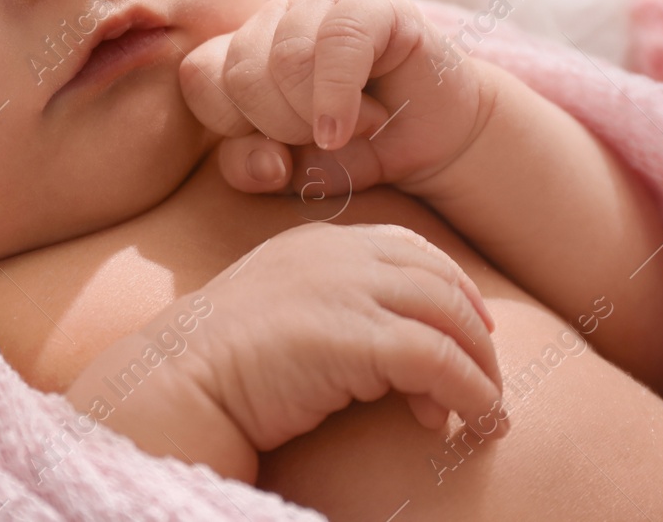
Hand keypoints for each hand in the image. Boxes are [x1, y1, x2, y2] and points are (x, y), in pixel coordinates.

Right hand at [172, 222, 506, 455]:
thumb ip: (325, 301)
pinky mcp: (355, 338)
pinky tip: (470, 421)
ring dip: (480, 370)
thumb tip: (381, 339)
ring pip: (450, 319)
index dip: (452, 287)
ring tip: (485, 412)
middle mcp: (337, 255)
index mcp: (317, 241)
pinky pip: (439, 362)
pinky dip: (469, 393)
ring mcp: (346, 291)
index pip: (409, 248)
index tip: (471, 329)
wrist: (177, 381)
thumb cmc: (218, 360)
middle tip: (485, 381)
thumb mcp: (277, 306)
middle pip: (440, 282)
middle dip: (475, 334)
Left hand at [179, 0, 490, 197]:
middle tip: (321, 139)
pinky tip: (356, 126)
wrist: (435, 140)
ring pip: (286, 58)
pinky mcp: (372, 4)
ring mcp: (321, 2)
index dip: (230, 126)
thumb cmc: (354, 150)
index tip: (274, 153)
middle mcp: (274, 18)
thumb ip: (251, 167)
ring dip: (317, 115)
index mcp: (242, 50)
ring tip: (352, 127)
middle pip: (242, 72)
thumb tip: (264, 160)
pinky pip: (338, 42)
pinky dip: (340, 97)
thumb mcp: (292, 172)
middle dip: (280, 126)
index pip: (200, 76)